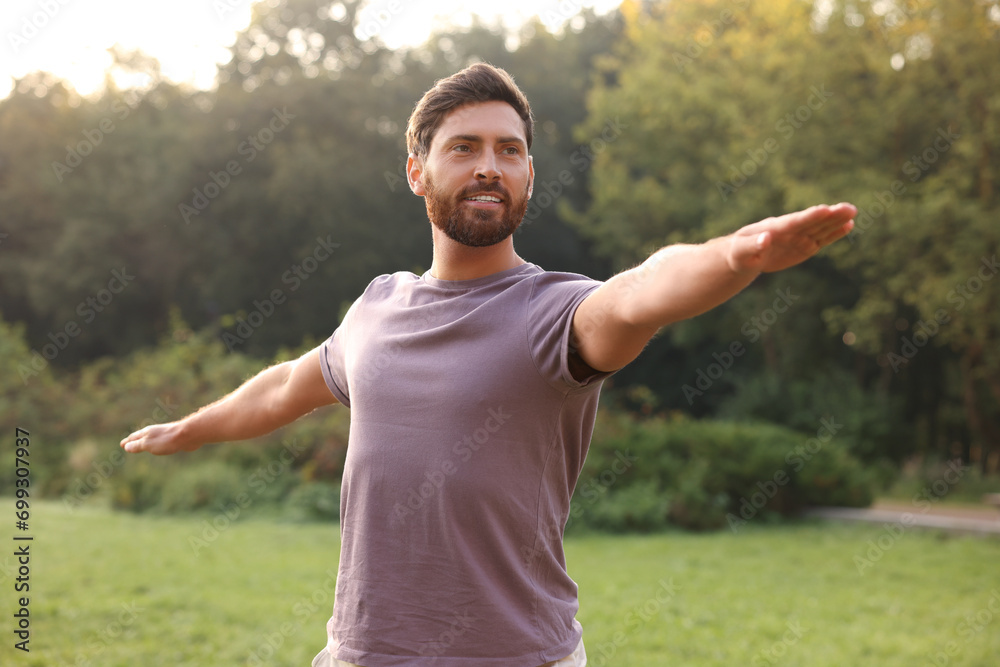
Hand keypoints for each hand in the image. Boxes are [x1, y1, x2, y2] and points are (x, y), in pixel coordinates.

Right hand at [120, 422, 198, 454]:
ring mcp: (164, 435)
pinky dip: (156, 444)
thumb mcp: (148, 444)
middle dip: (134, 440)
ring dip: (145, 442)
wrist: (188, 435)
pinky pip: (161, 442)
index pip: (134, 438)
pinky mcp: (173, 439)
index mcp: (147, 433)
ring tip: (142, 445)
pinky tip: (160, 446)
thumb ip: (137, 445)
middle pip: (142, 436)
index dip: (127, 442)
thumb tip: (126, 446)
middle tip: (128, 443)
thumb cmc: (167, 440)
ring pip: (152, 438)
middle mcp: (154, 432)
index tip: (122, 444)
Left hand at [727, 202, 855, 273]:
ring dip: (836, 221)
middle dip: (830, 216)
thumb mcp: (741, 252)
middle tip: (848, 208)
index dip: (809, 216)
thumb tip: (765, 238)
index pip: (794, 222)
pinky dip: (834, 233)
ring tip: (852, 212)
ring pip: (820, 228)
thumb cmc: (738, 253)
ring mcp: (799, 237)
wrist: (743, 255)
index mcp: (774, 228)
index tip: (825, 209)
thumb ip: (752, 246)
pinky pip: (822, 240)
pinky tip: (848, 225)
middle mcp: (790, 230)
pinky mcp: (804, 246)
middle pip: (812, 222)